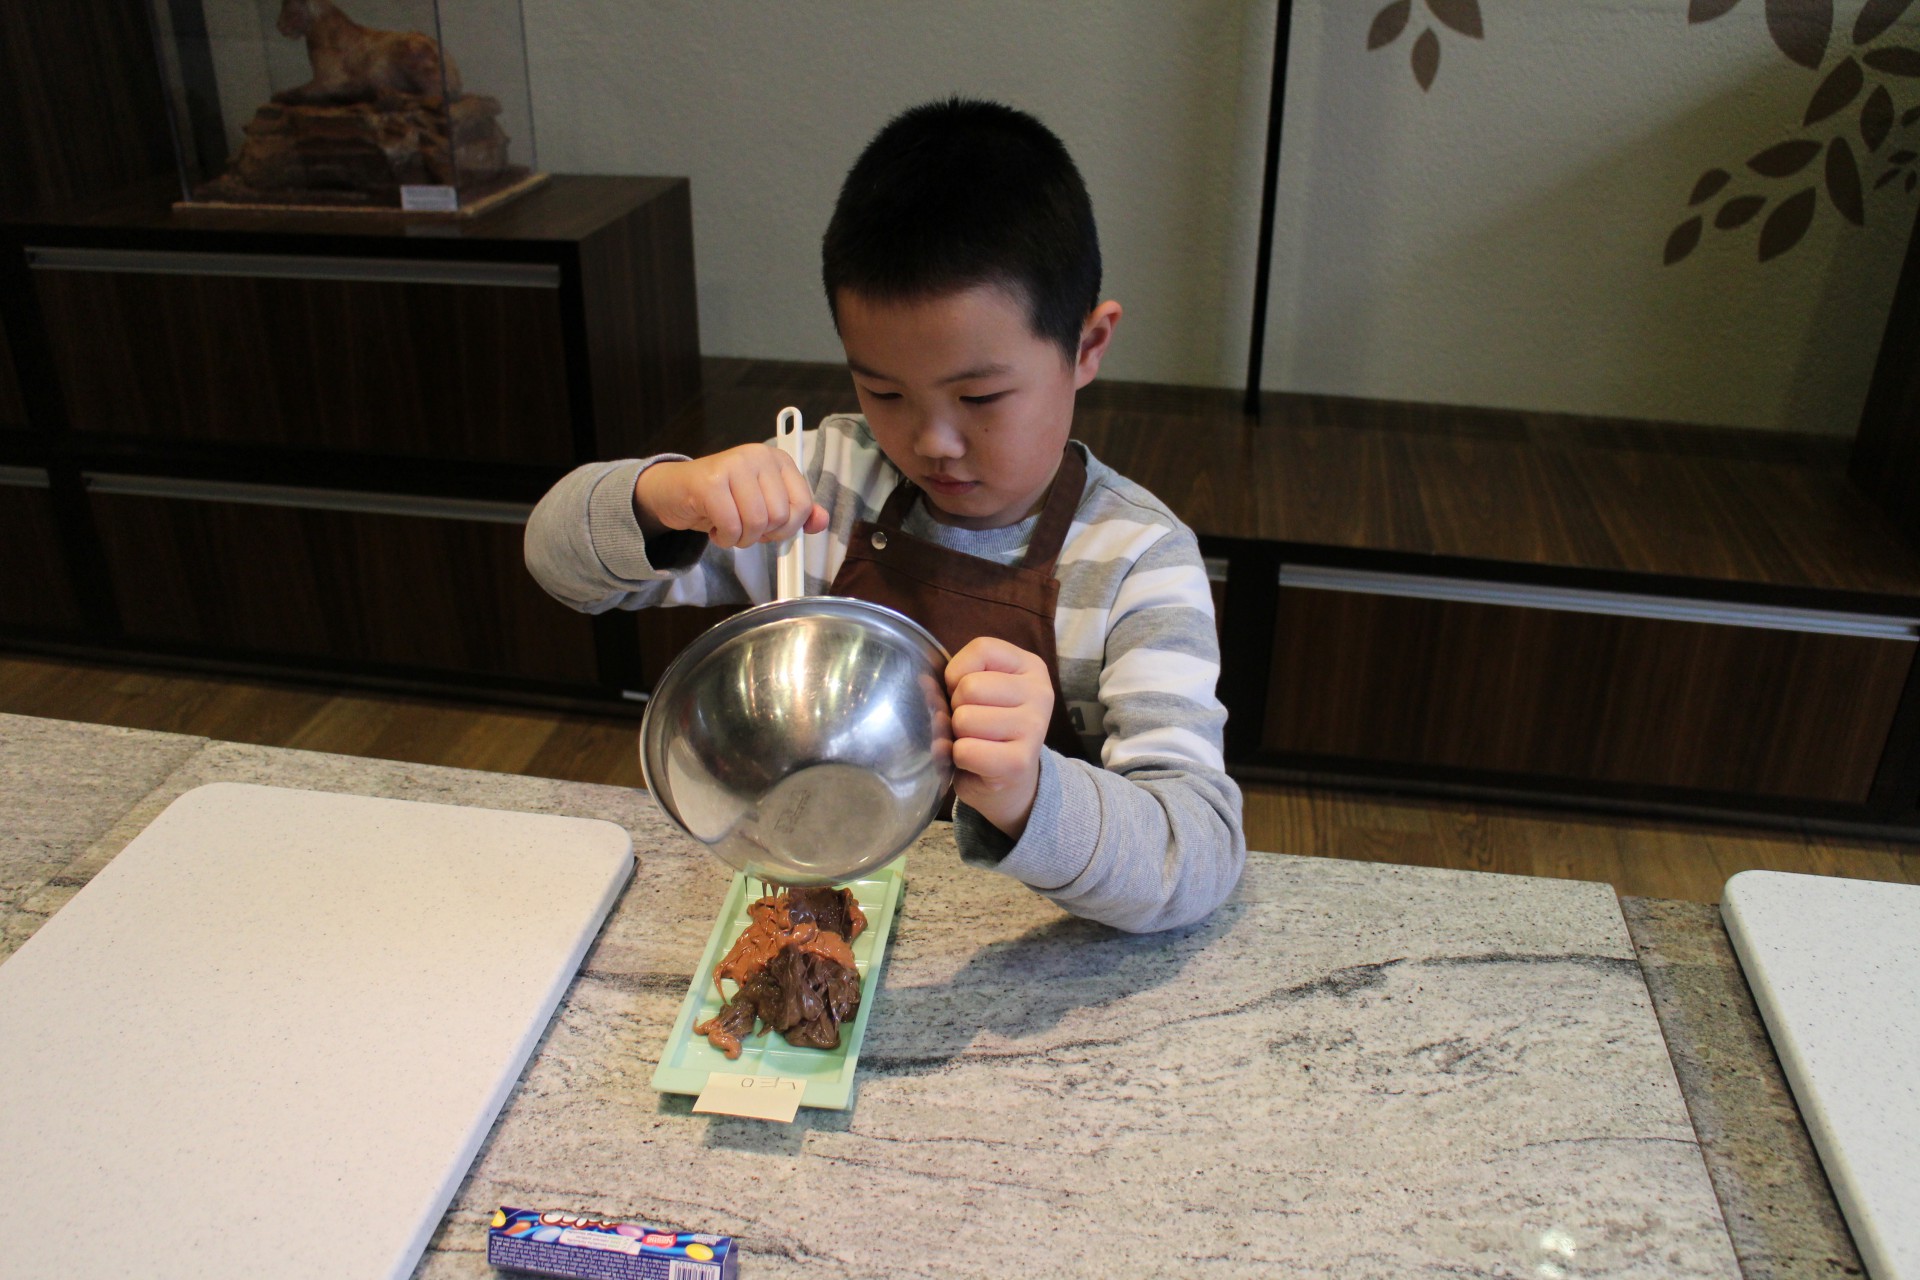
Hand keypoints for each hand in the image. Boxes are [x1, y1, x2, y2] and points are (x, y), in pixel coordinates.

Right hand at [632, 444, 828, 548]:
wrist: (673, 491)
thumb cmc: (722, 499)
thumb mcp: (763, 504)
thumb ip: (795, 513)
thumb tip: (821, 522)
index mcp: (777, 459)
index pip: (803, 505)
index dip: (787, 528)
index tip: (769, 528)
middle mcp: (758, 455)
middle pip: (780, 517)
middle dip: (761, 535)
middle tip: (741, 526)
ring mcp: (734, 464)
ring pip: (756, 524)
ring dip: (740, 538)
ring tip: (727, 526)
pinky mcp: (710, 481)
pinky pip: (731, 526)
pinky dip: (724, 539)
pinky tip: (714, 528)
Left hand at [945, 637, 1052, 839]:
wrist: (1009, 781)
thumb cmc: (988, 727)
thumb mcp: (979, 690)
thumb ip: (955, 678)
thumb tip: (923, 683)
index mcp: (1031, 667)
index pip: (982, 649)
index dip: (958, 673)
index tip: (969, 694)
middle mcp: (1040, 693)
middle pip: (969, 686)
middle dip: (957, 708)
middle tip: (972, 725)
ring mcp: (1035, 728)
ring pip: (964, 719)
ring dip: (958, 735)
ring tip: (975, 742)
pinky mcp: (1020, 763)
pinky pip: (965, 750)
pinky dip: (959, 758)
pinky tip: (976, 761)